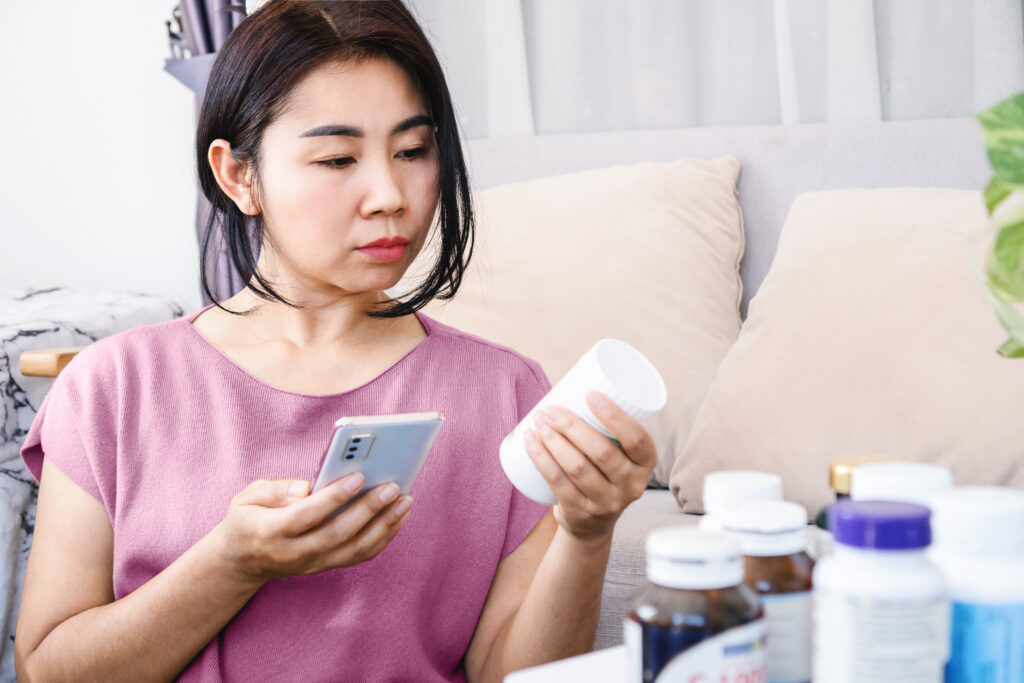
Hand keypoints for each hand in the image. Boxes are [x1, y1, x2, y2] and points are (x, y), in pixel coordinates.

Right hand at [214, 473, 411, 584]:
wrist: (241, 563)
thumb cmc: (247, 520)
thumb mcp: (245, 499)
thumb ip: (274, 490)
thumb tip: (307, 487)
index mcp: (272, 531)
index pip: (308, 514)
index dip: (334, 497)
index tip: (359, 476)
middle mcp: (295, 552)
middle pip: (338, 533)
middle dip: (368, 509)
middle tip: (392, 486)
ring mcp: (313, 563)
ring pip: (355, 549)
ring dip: (384, 525)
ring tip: (405, 500)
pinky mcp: (326, 566)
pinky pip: (359, 555)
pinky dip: (384, 537)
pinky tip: (398, 516)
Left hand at [524, 391, 656, 542]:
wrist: (591, 525)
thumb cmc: (603, 472)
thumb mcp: (620, 455)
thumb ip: (609, 426)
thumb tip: (575, 379)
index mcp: (646, 464)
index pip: (636, 438)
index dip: (614, 415)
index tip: (589, 393)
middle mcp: (631, 485)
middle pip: (602, 452)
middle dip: (572, 425)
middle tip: (550, 408)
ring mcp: (606, 502)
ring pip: (577, 467)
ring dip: (553, 440)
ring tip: (537, 420)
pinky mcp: (580, 512)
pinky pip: (558, 483)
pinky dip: (541, 459)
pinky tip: (530, 442)